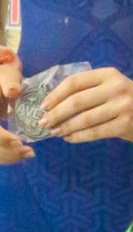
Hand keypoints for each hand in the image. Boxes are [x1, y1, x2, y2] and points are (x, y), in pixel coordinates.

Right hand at [0, 49, 32, 164]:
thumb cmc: (0, 77)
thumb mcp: (4, 75)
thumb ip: (8, 82)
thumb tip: (13, 91)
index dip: (3, 138)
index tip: (19, 141)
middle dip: (8, 151)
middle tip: (29, 151)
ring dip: (7, 156)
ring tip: (29, 154)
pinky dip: (5, 156)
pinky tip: (20, 155)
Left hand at [42, 69, 132, 145]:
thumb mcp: (115, 84)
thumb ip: (92, 89)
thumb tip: (58, 103)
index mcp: (109, 74)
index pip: (75, 82)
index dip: (56, 94)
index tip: (44, 105)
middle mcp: (115, 88)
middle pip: (77, 101)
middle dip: (56, 113)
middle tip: (44, 123)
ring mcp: (121, 107)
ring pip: (84, 119)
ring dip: (65, 127)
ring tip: (55, 132)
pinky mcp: (125, 124)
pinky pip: (95, 132)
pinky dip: (79, 136)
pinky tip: (70, 138)